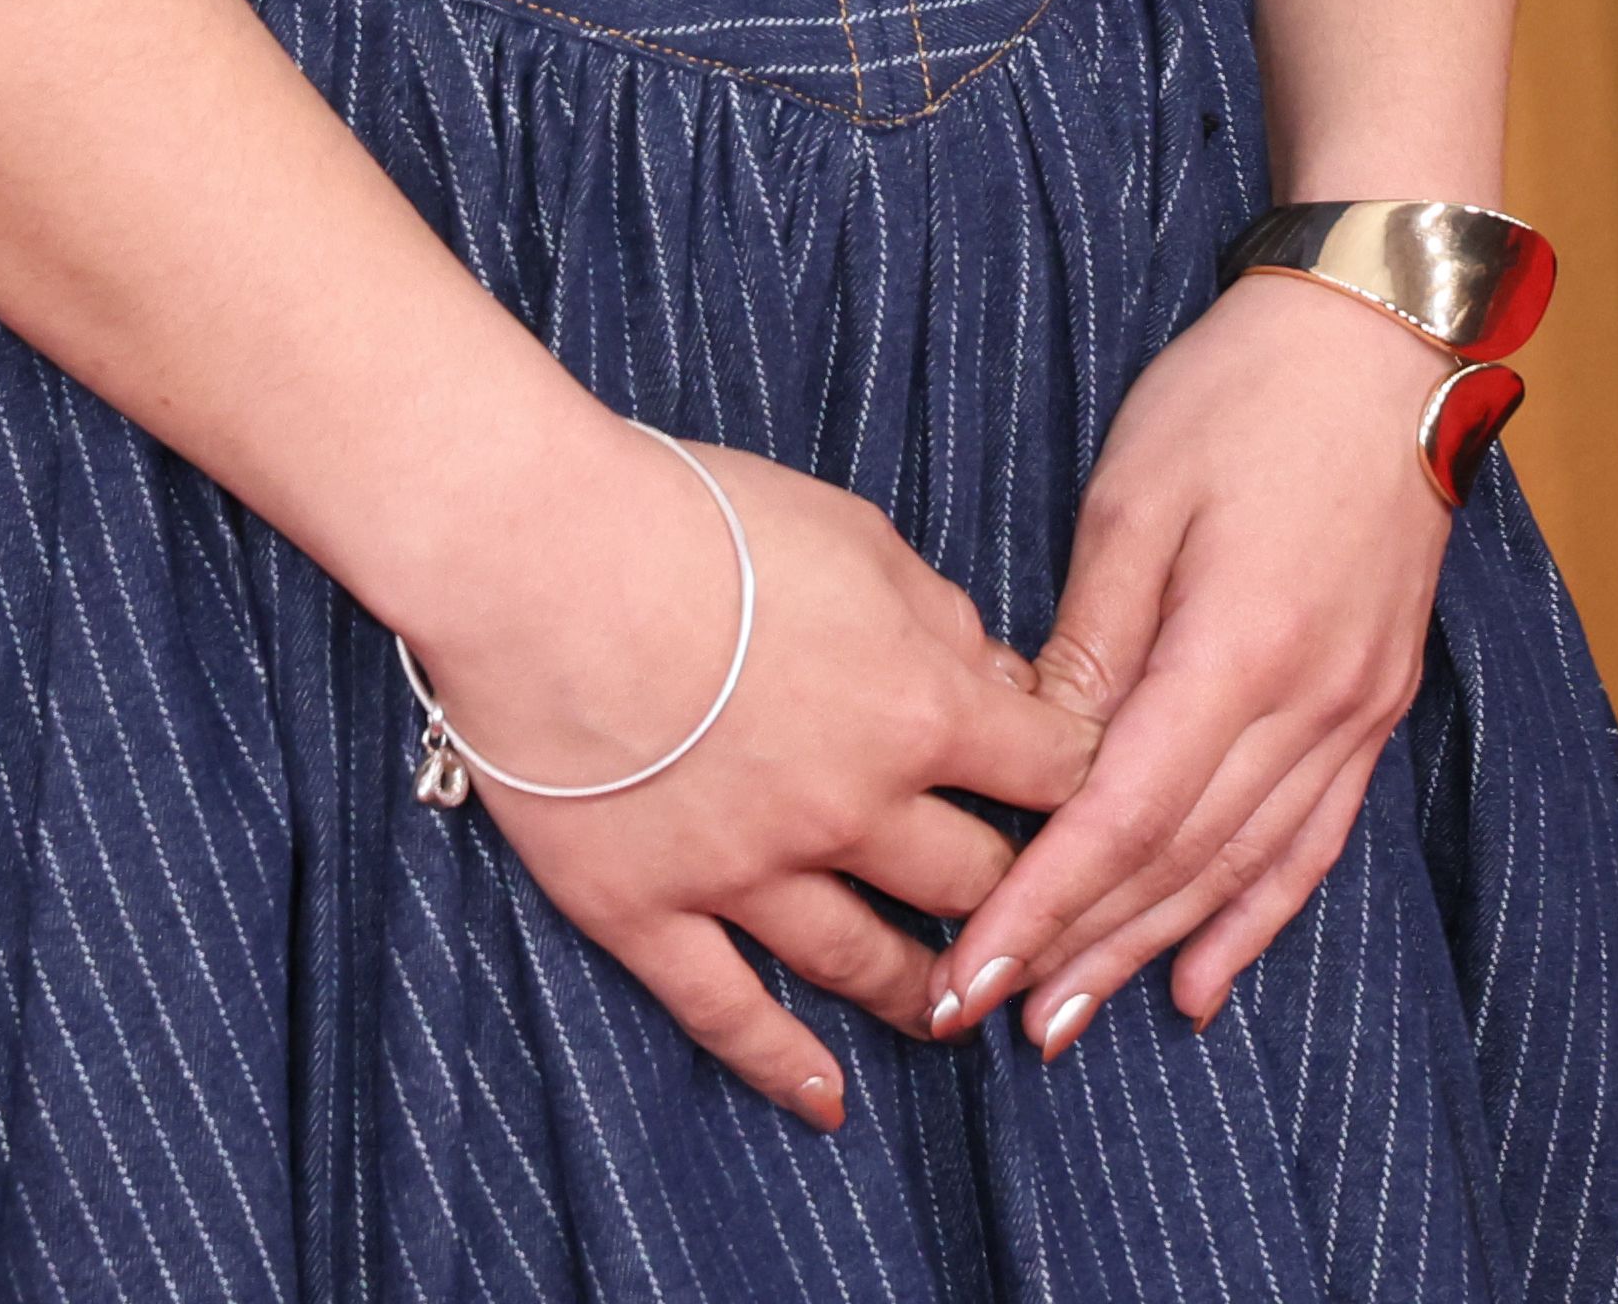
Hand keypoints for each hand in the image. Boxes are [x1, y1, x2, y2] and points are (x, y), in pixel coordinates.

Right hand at [410, 426, 1105, 1131]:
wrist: (537, 552)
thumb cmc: (695, 516)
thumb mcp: (854, 533)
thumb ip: (939, 616)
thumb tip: (994, 678)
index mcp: (919, 708)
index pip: (1053, 772)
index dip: (1080, 781)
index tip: (1077, 795)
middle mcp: (852, 810)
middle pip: (973, 881)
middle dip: (1012, 893)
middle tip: (1019, 913)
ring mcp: (749, 874)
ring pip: (870, 963)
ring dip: (925, 991)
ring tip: (950, 1014)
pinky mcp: (649, 911)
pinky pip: (729, 1013)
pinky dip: (784, 1065)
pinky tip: (829, 1101)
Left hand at [918, 277, 1454, 1051]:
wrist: (1379, 341)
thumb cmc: (1239, 395)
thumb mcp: (1132, 501)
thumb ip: (1090, 640)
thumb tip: (1035, 756)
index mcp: (1239, 648)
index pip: (1124, 816)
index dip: (1044, 904)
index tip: (971, 970)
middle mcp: (1310, 702)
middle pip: (1180, 860)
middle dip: (1080, 949)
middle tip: (987, 1020)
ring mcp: (1356, 711)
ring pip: (1243, 867)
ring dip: (1153, 951)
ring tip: (1070, 1018)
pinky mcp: (1376, 704)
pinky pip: (1312, 839)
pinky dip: (1254, 918)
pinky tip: (1203, 980)